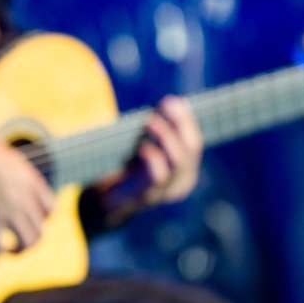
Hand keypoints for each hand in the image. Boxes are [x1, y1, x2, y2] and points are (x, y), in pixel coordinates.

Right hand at [0, 133, 56, 257]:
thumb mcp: (11, 159)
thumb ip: (17, 174)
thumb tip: (12, 179)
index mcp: (33, 184)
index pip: (50, 210)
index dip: (43, 218)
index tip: (31, 219)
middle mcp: (26, 201)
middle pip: (40, 231)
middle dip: (31, 240)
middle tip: (18, 241)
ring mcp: (10, 212)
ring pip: (27, 243)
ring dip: (19, 251)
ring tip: (8, 252)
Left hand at [96, 94, 202, 223]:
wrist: (108, 202)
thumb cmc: (128, 168)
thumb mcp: (147, 145)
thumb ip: (160, 127)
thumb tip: (175, 101)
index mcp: (186, 168)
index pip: (194, 141)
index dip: (186, 119)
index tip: (172, 100)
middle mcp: (182, 181)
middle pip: (191, 148)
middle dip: (180, 123)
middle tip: (165, 104)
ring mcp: (167, 191)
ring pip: (178, 161)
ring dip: (166, 137)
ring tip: (150, 121)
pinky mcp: (148, 197)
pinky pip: (158, 177)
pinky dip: (154, 159)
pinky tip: (144, 147)